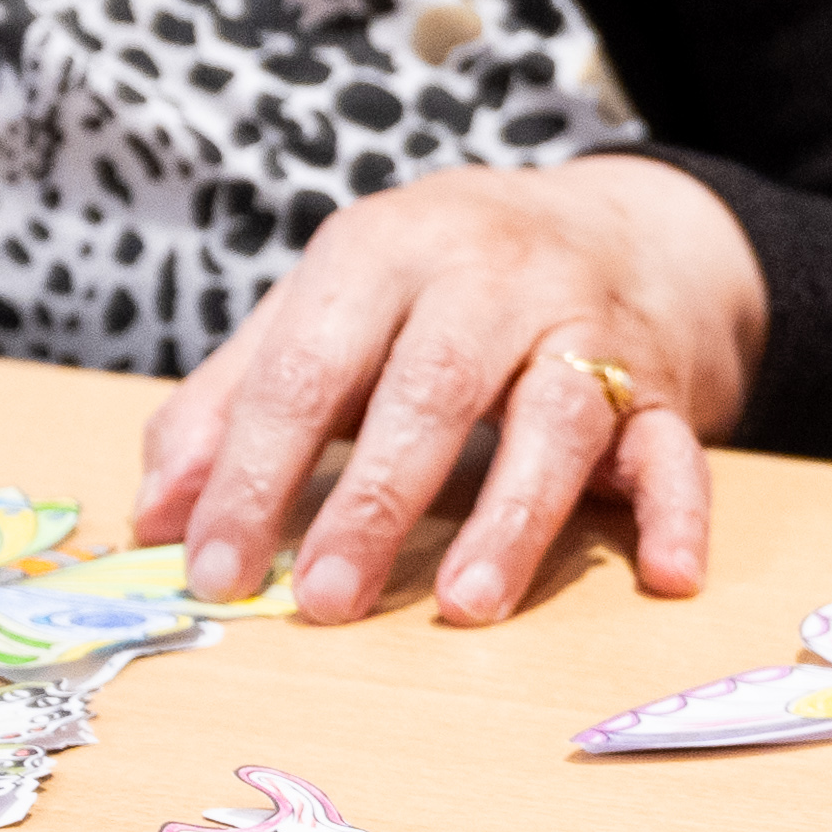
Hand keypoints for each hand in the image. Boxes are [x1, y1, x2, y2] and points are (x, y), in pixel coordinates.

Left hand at [147, 156, 765, 624]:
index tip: (214, 569)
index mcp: (385, 250)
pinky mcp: (662, 386)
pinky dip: (677, 513)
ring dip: (512, 517)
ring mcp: (585, 327)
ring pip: (554, 419)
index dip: (253, 472)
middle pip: (431, 390)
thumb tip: (154, 519)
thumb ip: (229, 403)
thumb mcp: (323, 309)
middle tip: (324, 601)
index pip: (308, 368)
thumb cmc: (436, 287)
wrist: (615, 226)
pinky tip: (666, 575)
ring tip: (464, 604)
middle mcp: (491, 277)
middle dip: (374, 501)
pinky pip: (675, 450)